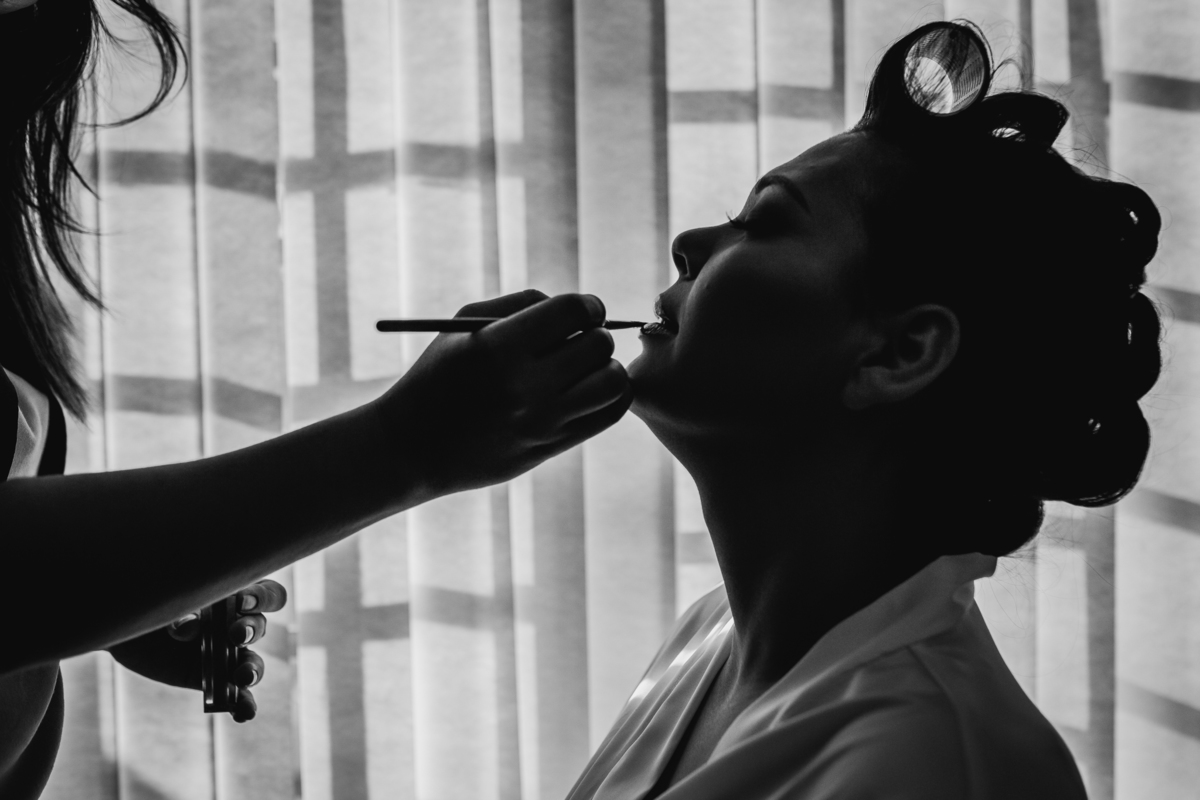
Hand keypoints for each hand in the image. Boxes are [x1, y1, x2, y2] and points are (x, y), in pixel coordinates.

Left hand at [106, 580, 287, 722]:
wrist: (127, 626)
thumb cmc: (154, 601)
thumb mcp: (166, 600)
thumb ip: (180, 610)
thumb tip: (190, 627)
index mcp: (234, 595)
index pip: (268, 595)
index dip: (263, 598)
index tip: (242, 602)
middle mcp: (235, 624)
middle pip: (259, 627)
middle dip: (251, 630)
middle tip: (235, 635)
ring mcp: (225, 654)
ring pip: (252, 663)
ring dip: (253, 670)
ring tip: (241, 676)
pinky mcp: (212, 680)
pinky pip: (236, 695)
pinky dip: (243, 704)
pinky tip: (243, 713)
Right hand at [372, 290, 634, 498]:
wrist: (413, 447)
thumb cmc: (439, 375)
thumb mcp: (465, 326)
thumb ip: (523, 303)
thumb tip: (580, 307)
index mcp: (500, 349)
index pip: (572, 311)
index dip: (587, 304)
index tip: (584, 310)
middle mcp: (525, 387)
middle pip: (597, 344)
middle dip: (595, 333)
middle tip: (581, 337)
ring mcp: (543, 421)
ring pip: (612, 382)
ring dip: (607, 366)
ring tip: (585, 366)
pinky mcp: (552, 446)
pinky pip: (608, 414)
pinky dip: (613, 394)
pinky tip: (591, 387)